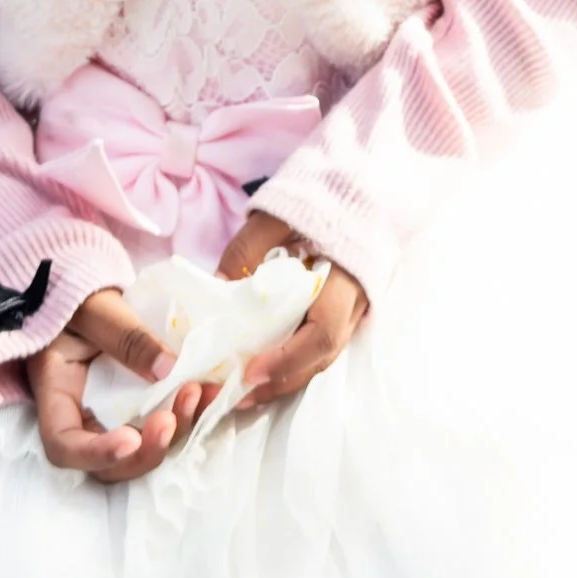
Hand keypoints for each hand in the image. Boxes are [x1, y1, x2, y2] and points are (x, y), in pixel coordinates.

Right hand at [23, 287, 221, 483]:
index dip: (96, 455)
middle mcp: (82, 415)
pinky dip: (187, 416)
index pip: (63, 445)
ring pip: (141, 450)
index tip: (129, 439)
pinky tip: (208, 391)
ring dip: (173, 435)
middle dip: (144, 452)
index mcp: (56, 392)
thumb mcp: (95, 307)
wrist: (86, 285)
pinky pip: (163, 424)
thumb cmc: (76, 291)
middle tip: (172, 420)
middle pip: (108, 464)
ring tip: (198, 395)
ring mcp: (112, 415)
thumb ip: (125, 336)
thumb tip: (167, 370)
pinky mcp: (140, 406)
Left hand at [213, 211, 369, 410]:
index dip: (287, 359)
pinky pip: (323, 343)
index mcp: (345, 275)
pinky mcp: (347, 307)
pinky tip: (267, 364)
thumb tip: (216, 289)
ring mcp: (356, 306)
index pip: (322, 332)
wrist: (360, 183)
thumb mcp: (277, 213)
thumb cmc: (320, 195)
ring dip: (287, 376)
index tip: (249, 371)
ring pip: (324, 356)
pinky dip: (295, 360)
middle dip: (281, 381)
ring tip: (246, 388)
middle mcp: (356, 300)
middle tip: (238, 394)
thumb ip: (247, 248)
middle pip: (323, 356)